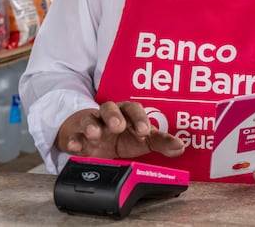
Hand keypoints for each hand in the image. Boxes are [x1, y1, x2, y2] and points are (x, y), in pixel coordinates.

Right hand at [55, 101, 185, 159]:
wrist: (93, 139)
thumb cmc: (121, 137)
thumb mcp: (141, 139)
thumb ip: (161, 142)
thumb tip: (181, 146)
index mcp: (126, 113)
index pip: (133, 109)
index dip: (139, 119)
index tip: (144, 131)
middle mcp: (108, 116)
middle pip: (110, 108)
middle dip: (114, 116)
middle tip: (118, 126)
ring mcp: (91, 125)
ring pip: (90, 119)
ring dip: (92, 125)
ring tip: (95, 134)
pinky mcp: (77, 136)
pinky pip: (73, 136)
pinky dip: (73, 140)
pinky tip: (75, 146)